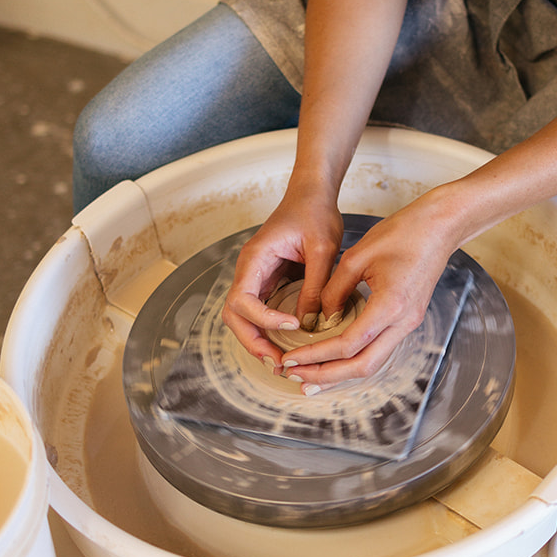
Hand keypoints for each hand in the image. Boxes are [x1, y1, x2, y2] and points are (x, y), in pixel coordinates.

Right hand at [221, 190, 343, 363]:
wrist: (312, 195)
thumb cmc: (314, 212)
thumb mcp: (322, 248)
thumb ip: (316, 285)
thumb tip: (312, 322)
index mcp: (255, 258)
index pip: (242, 299)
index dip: (264, 318)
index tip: (293, 324)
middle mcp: (249, 270)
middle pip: (234, 315)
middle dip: (253, 341)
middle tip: (280, 362)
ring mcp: (256, 278)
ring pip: (243, 318)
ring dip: (259, 340)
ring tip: (283, 360)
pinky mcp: (268, 283)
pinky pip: (260, 312)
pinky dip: (269, 331)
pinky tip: (287, 344)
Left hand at [265, 196, 456, 387]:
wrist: (438, 227)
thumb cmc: (402, 234)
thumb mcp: (356, 257)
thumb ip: (334, 291)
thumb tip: (321, 318)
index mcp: (390, 306)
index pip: (348, 345)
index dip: (316, 355)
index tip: (291, 357)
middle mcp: (403, 323)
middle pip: (362, 366)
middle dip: (326, 376)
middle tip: (295, 375)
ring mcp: (409, 324)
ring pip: (372, 362)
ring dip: (340, 372)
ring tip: (311, 375)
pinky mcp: (407, 320)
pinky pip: (378, 349)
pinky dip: (354, 358)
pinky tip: (335, 359)